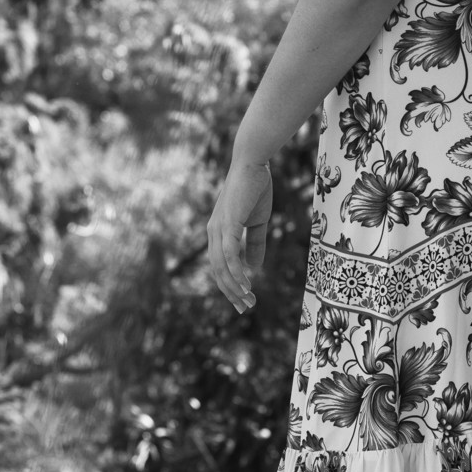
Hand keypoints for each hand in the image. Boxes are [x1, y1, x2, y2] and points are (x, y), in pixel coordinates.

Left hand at [207, 158, 272, 311]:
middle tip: (246, 307)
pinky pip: (229, 254)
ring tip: (247, 300)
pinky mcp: (228, 224)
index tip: (244, 300)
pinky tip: (246, 283)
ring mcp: (218, 229)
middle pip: (218, 272)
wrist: (253, 164)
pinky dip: (235, 271)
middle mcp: (213, 233)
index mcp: (219, 232)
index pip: (220, 266)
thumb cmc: (255, 188)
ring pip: (222, 267)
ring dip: (234, 286)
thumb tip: (254, 269)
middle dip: (232, 292)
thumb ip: (255, 244)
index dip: (231, 285)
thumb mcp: (257, 222)